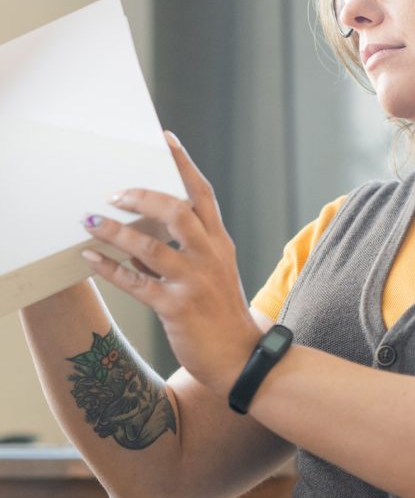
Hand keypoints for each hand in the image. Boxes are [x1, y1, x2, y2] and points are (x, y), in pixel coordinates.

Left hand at [81, 131, 260, 394]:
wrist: (241, 359)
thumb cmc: (222, 314)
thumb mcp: (212, 274)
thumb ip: (182, 252)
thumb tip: (137, 241)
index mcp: (220, 244)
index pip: (202, 194)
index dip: (183, 164)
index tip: (165, 138)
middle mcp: (209, 257)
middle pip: (176, 210)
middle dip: (141, 195)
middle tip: (114, 193)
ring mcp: (194, 282)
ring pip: (150, 246)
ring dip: (115, 231)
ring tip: (91, 221)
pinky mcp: (176, 308)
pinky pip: (136, 282)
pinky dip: (110, 268)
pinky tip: (92, 258)